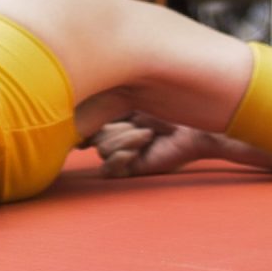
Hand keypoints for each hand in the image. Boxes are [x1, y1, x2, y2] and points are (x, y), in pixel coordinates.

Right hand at [91, 112, 222, 177]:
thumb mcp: (133, 100)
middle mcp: (118, 135)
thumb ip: (106, 104)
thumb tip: (77, 112)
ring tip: (147, 136)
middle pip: (94, 136)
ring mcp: (124, 153)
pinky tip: (133, 153)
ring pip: (102, 150)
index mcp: (117, 117)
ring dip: (124, 140)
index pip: (89, 122)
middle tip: (142, 124)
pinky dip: (117, 159)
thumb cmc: (168, 109)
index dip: (86, 124)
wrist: (193, 129)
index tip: (89, 123)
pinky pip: (108, 170)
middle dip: (117, 128)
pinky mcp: (132, 169)